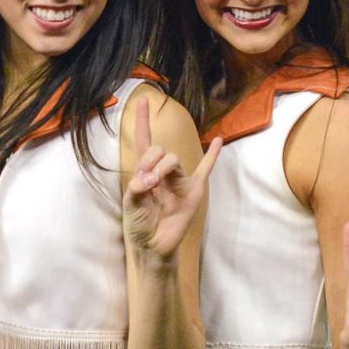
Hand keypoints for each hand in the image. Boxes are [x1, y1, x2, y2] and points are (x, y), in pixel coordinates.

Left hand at [124, 97, 221, 260]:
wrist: (154, 247)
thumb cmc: (139, 226)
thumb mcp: (130, 204)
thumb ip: (137, 187)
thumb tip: (149, 178)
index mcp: (145, 172)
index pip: (144, 142)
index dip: (142, 122)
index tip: (143, 101)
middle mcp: (163, 172)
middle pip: (159, 150)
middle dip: (150, 161)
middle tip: (146, 181)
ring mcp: (179, 180)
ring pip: (173, 159)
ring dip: (163, 168)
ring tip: (155, 184)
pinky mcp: (193, 191)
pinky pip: (205, 170)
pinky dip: (212, 156)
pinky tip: (218, 141)